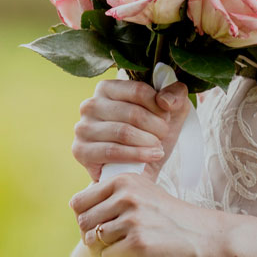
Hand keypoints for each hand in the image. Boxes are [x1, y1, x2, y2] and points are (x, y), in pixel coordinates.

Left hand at [69, 171, 220, 256]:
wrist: (203, 235)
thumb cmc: (170, 216)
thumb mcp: (143, 191)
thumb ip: (113, 193)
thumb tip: (75, 205)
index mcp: (123, 180)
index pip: (78, 201)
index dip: (83, 217)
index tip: (97, 225)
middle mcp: (126, 196)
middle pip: (83, 222)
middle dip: (91, 235)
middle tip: (108, 241)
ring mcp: (132, 220)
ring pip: (92, 240)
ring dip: (102, 249)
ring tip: (119, 248)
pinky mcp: (138, 243)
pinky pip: (106, 256)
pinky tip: (130, 256)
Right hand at [71, 77, 191, 182]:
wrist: (138, 169)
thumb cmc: (151, 134)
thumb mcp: (171, 110)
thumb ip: (175, 94)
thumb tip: (165, 101)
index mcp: (107, 88)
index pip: (138, 90)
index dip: (158, 106)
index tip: (166, 117)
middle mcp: (90, 104)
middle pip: (132, 112)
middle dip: (155, 127)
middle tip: (163, 136)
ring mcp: (83, 128)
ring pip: (123, 132)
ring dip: (148, 142)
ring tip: (158, 148)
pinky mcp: (81, 150)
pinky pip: (112, 151)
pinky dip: (137, 155)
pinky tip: (151, 156)